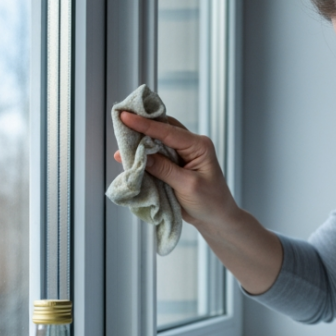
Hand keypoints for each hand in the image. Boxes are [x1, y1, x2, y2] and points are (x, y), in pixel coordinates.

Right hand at [114, 112, 235, 229]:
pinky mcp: (173, 165)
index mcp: (199, 146)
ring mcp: (181, 155)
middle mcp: (190, 146)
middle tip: (119, 121)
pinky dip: (142, 156)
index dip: (145, 124)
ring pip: (156, 142)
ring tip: (120, 141)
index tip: (125, 116)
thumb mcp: (187, 186)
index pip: (168, 131)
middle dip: (141, 127)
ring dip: (140, 142)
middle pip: (162, 130)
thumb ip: (165, 169)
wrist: (217, 219)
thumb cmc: (210, 202)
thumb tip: (141, 156)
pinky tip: (128, 156)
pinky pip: (155, 156)